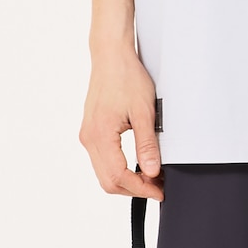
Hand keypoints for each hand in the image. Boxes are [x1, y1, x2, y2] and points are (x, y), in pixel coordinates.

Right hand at [79, 44, 163, 198]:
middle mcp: (89, 138)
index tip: (159, 190)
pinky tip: (137, 165)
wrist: (111, 56)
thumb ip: (147, 144)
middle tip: (157, 186)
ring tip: (151, 176)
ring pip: (104, 173)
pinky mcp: (91, 131)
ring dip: (127, 180)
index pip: (118, 176)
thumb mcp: (144, 111)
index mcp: (100, 134)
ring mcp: (88, 135)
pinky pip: (102, 161)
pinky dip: (119, 169)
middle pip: (108, 181)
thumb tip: (151, 171)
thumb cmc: (126, 77)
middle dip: (134, 189)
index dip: (141, 189)